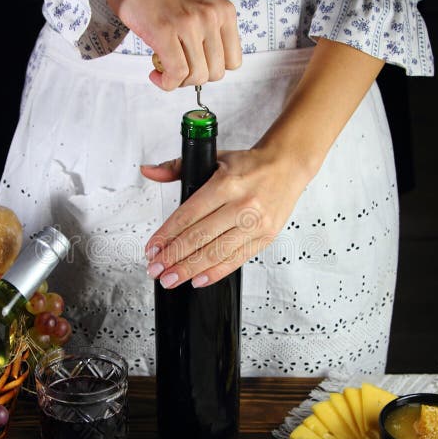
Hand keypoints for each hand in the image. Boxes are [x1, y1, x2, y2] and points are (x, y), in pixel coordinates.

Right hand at [78, 0, 241, 90]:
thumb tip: (208, 63)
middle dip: (195, 78)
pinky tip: (155, 74)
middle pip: (215, 73)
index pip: (233, 61)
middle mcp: (211, 17)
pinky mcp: (165, 32)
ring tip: (164, 69)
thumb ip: (210, 29)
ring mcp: (189, 24)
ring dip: (179, 82)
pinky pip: (176, 73)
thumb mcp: (199, 4)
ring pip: (196, 76)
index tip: (196, 66)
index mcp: (224, 11)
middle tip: (177, 68)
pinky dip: (166, 83)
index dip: (213, 69)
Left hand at [140, 148, 309, 287]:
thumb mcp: (214, 159)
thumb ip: (177, 167)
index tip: (152, 250)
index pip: (188, 216)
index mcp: (225, 185)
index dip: (166, 236)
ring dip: (189, 269)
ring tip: (170, 279)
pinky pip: (236, 260)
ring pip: (216, 252)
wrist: (288, 166)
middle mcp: (241, 206)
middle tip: (155, 270)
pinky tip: (198, 280)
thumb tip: (149, 171)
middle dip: (173, 258)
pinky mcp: (265, 237)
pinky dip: (215, 272)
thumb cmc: (250, 165)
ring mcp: (255, 224)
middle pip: (199, 238)